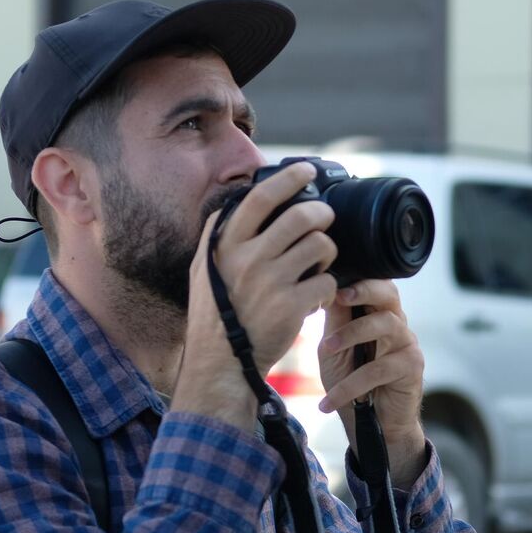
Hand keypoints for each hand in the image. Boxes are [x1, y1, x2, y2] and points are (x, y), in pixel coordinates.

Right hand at [176, 162, 339, 431]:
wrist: (220, 362)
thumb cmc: (215, 311)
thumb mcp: (204, 266)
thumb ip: (222, 232)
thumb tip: (244, 194)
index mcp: (225, 244)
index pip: (261, 198)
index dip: (289, 178)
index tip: (307, 170)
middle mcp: (247, 259)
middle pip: (301, 217)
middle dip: (322, 214)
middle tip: (324, 220)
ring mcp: (270, 282)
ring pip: (320, 246)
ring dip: (326, 252)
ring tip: (316, 264)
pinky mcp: (291, 307)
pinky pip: (327, 281)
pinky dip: (327, 287)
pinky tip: (313, 296)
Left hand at [316, 279, 427, 486]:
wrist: (370, 426)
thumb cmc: (351, 383)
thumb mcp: (333, 349)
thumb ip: (334, 322)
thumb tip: (325, 288)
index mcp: (377, 315)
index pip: (374, 285)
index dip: (357, 280)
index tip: (332, 283)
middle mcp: (396, 324)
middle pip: (389, 294)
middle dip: (365, 289)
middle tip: (341, 295)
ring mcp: (407, 344)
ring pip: (385, 324)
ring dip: (352, 334)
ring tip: (327, 348)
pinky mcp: (412, 367)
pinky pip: (379, 369)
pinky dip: (351, 385)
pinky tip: (330, 400)